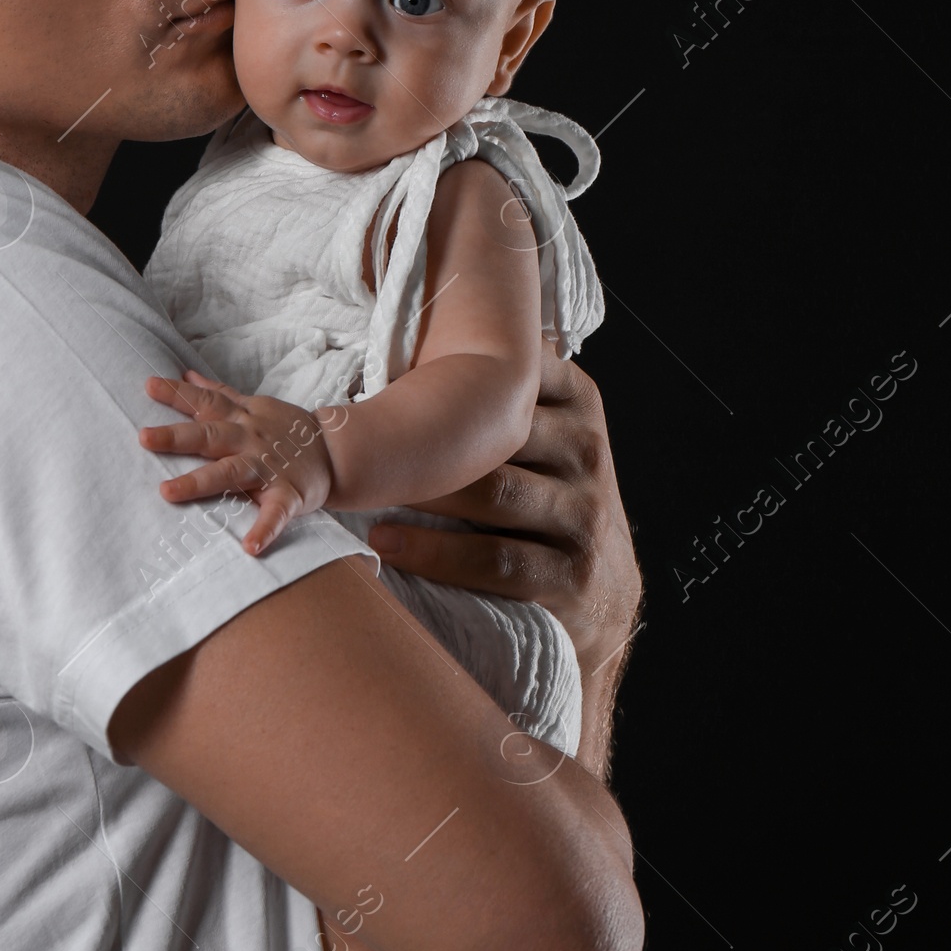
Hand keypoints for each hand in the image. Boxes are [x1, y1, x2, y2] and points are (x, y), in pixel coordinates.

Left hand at [140, 370, 335, 555]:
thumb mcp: (253, 406)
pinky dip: (264, 529)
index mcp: (240, 419)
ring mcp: (268, 467)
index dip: (178, 394)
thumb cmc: (286, 430)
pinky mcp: (289, 494)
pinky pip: (276, 513)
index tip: (148, 386)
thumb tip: (186, 375)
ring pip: (230, 472)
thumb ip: (218, 393)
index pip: (206, 402)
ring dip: (199, 482)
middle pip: (209, 436)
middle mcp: (250, 440)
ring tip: (167, 492)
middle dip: (176, 437)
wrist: (337, 452)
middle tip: (143, 437)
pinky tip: (249, 547)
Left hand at [366, 352, 641, 773]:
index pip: (512, 366)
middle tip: (349, 440)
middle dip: (419, 437)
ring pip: (490, 492)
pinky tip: (384, 543)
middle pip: (493, 430)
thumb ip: (492, 398)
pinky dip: (433, 552)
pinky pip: (494, 559)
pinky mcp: (573, 576)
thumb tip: (393, 341)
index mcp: (576, 404)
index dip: (442, 369)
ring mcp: (585, 515)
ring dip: (418, 493)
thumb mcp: (537, 443)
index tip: (381, 379)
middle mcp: (587, 451)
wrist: (602, 609)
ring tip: (357, 494)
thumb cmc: (542, 510)